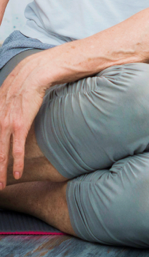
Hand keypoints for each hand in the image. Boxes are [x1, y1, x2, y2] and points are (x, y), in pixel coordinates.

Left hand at [0, 55, 46, 187]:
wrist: (38, 72)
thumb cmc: (27, 79)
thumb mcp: (9, 90)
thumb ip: (4, 101)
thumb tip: (7, 106)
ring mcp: (7, 122)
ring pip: (1, 153)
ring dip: (0, 171)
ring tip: (1, 185)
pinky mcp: (20, 125)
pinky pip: (17, 149)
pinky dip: (17, 163)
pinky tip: (17, 174)